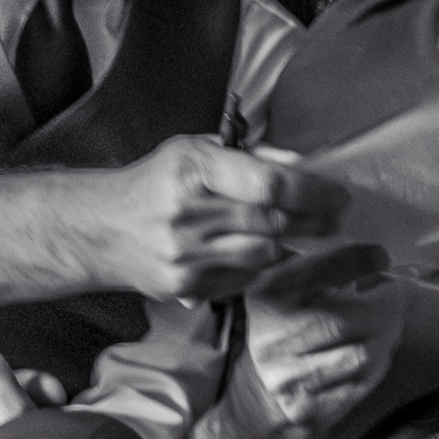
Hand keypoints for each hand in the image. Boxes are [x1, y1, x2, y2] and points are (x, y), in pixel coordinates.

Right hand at [81, 139, 348, 299]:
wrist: (100, 229)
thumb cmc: (156, 183)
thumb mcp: (195, 151)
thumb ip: (249, 159)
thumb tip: (303, 167)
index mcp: (192, 170)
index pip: (268, 184)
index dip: (313, 192)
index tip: (338, 195)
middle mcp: (188, 214)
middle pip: (273, 223)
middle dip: (315, 221)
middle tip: (337, 217)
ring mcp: (186, 256)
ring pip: (265, 256)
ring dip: (296, 246)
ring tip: (313, 233)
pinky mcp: (187, 287)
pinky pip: (245, 279)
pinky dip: (266, 266)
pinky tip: (273, 253)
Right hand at [218, 247, 398, 438]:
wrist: (263, 391)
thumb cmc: (291, 326)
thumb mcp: (293, 287)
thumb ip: (326, 268)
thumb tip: (376, 257)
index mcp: (267, 298)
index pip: (316, 272)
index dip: (356, 261)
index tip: (382, 256)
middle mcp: (271, 339)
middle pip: (343, 322)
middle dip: (385, 306)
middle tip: (402, 295)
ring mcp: (289, 379)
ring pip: (360, 356)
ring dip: (387, 335)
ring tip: (392, 323)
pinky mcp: (310, 409)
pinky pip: (363, 383)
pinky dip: (381, 363)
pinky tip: (380, 351)